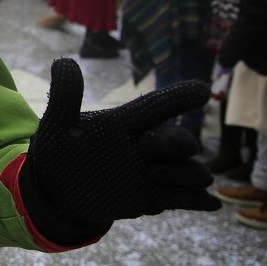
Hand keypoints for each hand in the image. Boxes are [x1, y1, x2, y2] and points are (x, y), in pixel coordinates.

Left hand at [21, 59, 219, 241]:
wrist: (56, 190)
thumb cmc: (60, 150)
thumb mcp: (58, 125)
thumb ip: (64, 96)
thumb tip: (63, 61)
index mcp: (124, 123)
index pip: (154, 107)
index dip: (177, 98)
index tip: (202, 89)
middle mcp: (145, 145)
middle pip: (177, 141)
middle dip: (179, 142)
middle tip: (161, 150)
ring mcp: (152, 172)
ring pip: (188, 170)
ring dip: (185, 174)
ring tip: (156, 177)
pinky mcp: (154, 197)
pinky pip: (184, 199)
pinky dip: (198, 201)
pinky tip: (211, 204)